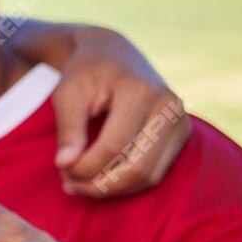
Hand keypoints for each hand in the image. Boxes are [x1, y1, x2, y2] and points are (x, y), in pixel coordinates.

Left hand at [50, 27, 189, 197]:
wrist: (115, 53)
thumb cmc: (86, 71)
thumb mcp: (68, 92)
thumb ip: (68, 128)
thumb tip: (65, 166)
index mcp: (139, 91)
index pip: (114, 146)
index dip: (85, 166)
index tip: (61, 170)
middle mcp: (168, 106)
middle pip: (137, 167)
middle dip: (100, 184)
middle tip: (69, 184)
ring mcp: (180, 120)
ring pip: (149, 176)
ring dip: (113, 188)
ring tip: (80, 184)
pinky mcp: (181, 133)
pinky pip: (156, 172)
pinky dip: (127, 182)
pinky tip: (101, 179)